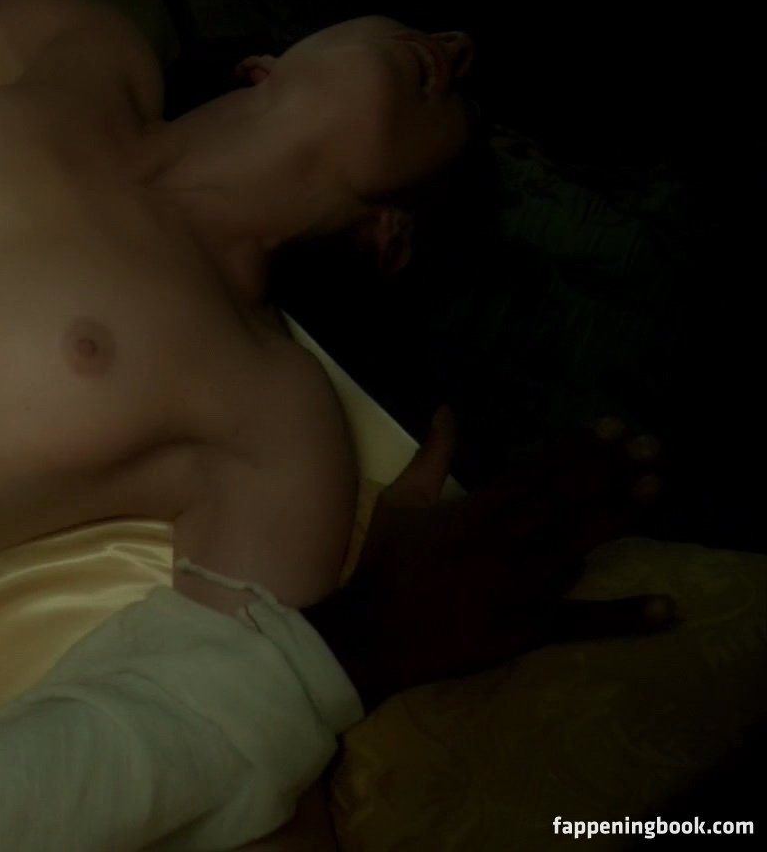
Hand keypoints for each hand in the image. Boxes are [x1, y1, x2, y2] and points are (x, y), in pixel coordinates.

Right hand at [306, 409, 673, 710]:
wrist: (374, 635)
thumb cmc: (385, 565)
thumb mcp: (400, 502)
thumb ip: (432, 456)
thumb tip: (448, 408)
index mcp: (475, 513)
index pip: (537, 471)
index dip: (578, 446)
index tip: (613, 426)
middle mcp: (506, 545)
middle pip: (567, 499)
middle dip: (610, 468)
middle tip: (651, 444)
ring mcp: (523, 589)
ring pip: (580, 545)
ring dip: (621, 514)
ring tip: (656, 486)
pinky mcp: (530, 629)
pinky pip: (583, 622)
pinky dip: (625, 617)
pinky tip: (668, 608)